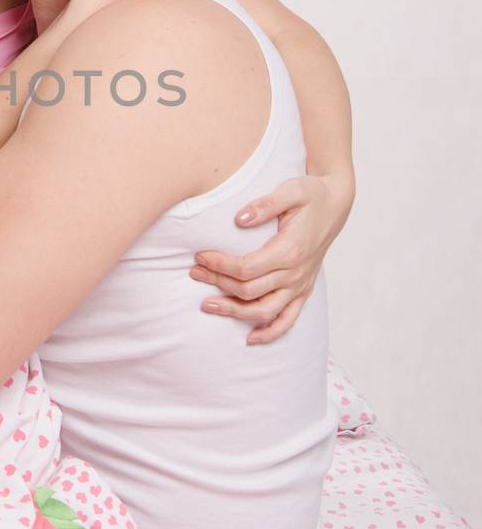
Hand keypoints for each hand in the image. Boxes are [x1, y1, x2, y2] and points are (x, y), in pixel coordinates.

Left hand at [189, 173, 352, 343]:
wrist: (335, 204)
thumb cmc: (311, 194)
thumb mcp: (291, 190)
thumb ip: (265, 204)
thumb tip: (238, 220)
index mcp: (290, 250)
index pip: (247, 268)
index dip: (220, 265)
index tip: (200, 256)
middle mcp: (296, 273)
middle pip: (249, 290)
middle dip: (217, 283)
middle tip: (194, 272)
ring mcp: (300, 285)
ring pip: (264, 311)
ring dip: (234, 312)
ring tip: (207, 305)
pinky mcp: (303, 291)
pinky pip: (288, 320)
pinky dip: (270, 332)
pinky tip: (249, 338)